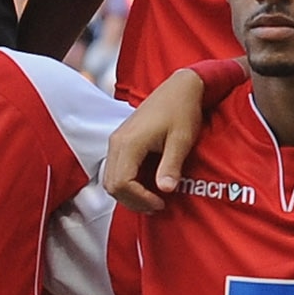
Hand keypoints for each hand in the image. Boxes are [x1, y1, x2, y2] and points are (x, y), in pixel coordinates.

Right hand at [103, 68, 207, 212]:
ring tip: (153, 199)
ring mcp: (116, 141)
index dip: (139, 199)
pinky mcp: (120, 141)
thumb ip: (171, 165)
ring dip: (129, 194)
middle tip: (157, 205)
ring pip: (111, 179)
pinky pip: (116, 169)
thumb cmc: (182, 111)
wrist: (179, 89)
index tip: (161, 203)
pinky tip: (148, 185)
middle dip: (133, 201)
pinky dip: (128, 183)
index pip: (122, 183)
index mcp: (129, 143)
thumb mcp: (181, 140)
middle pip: (112, 185)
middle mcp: (116, 143)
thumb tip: (165, 190)